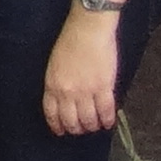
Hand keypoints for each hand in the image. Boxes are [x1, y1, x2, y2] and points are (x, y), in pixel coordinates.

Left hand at [43, 15, 121, 135]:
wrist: (87, 28)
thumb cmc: (71, 40)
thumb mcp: (55, 64)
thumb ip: (58, 83)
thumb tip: (65, 98)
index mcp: (52, 85)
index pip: (52, 113)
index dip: (57, 125)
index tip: (61, 131)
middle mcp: (67, 92)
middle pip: (71, 120)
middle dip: (76, 129)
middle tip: (82, 130)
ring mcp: (86, 91)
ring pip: (88, 120)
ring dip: (92, 126)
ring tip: (95, 126)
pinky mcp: (103, 87)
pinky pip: (105, 111)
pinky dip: (107, 120)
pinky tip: (108, 123)